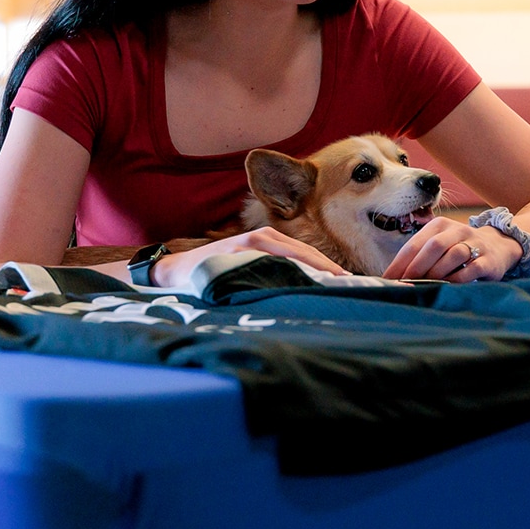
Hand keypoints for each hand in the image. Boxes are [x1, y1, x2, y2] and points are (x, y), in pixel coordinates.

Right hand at [151, 227, 346, 290]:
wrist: (176, 271)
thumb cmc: (218, 271)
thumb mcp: (250, 268)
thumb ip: (274, 273)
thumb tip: (305, 292)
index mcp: (272, 240)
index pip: (310, 256)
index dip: (331, 269)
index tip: (352, 284)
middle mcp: (266, 237)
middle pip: (307, 255)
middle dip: (330, 270)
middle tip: (352, 286)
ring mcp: (253, 241)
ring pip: (293, 257)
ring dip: (315, 271)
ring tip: (337, 285)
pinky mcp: (240, 248)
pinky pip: (270, 262)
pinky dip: (288, 272)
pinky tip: (304, 283)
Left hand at [383, 216, 521, 281]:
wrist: (497, 248)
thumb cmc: (459, 250)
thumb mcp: (439, 246)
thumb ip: (420, 257)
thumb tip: (392, 278)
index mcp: (439, 226)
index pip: (415, 243)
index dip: (400, 263)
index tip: (388, 280)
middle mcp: (457, 230)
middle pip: (434, 246)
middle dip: (417, 267)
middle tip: (406, 285)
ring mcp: (475, 244)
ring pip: (454, 254)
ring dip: (437, 272)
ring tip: (426, 285)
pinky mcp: (488, 260)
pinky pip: (472, 268)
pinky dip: (458, 279)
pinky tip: (448, 287)